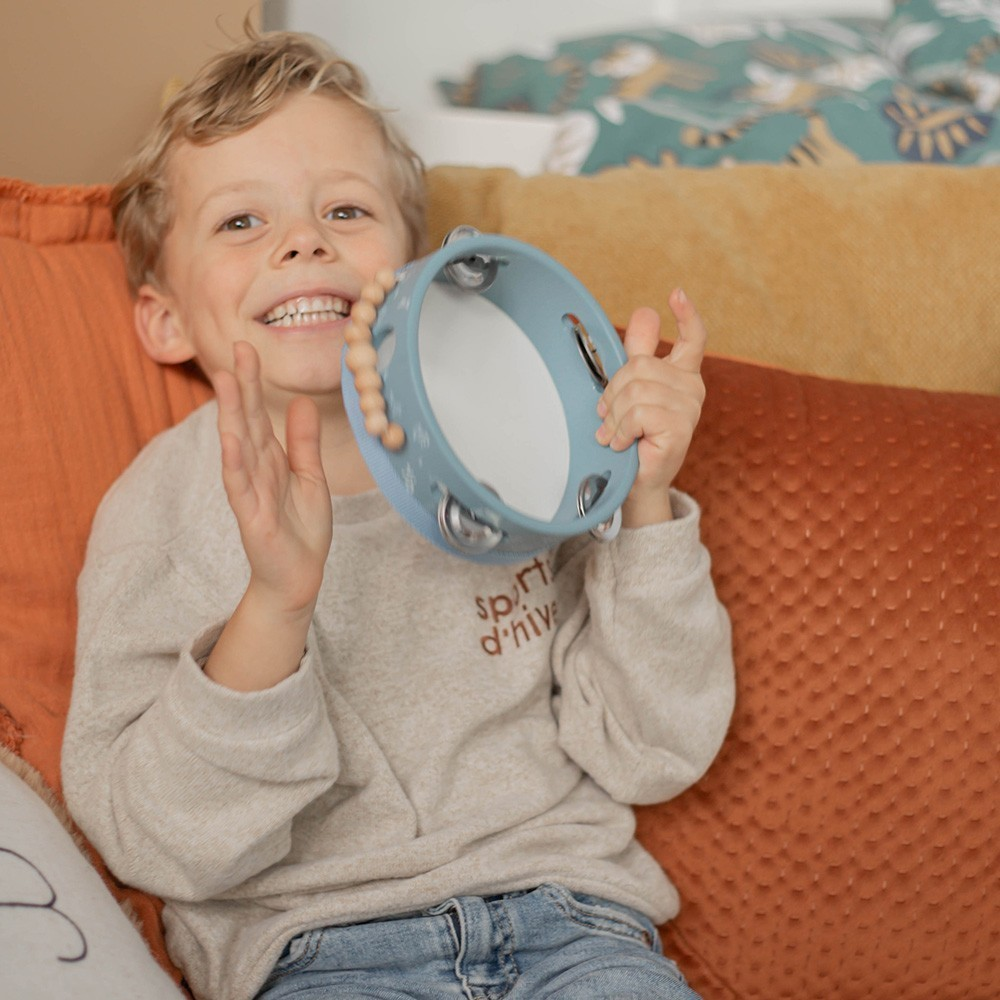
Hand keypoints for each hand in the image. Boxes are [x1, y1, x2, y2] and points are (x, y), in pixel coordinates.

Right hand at [212, 341, 332, 615]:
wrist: (299, 575)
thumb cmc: (301, 528)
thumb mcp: (310, 476)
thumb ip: (304, 442)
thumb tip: (302, 401)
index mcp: (270, 458)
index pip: (258, 413)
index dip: (253, 382)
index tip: (247, 348)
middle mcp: (255, 470)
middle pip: (246, 421)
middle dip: (241, 387)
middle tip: (236, 349)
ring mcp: (250, 491)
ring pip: (238, 446)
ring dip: (232, 415)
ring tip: (227, 383)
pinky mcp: (251, 516)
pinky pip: (240, 485)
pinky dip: (234, 462)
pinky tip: (230, 440)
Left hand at [596, 288, 706, 526]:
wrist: (637, 482)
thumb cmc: (634, 437)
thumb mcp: (632, 390)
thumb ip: (638, 353)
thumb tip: (646, 312)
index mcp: (682, 374)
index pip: (693, 338)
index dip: (686, 314)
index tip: (675, 293)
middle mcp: (692, 387)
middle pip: (639, 367)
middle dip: (614, 392)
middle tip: (609, 417)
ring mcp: (689, 408)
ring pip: (635, 391)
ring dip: (616, 416)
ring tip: (616, 434)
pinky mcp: (681, 427)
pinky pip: (639, 414)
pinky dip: (622, 430)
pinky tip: (624, 443)